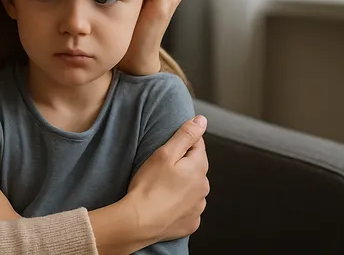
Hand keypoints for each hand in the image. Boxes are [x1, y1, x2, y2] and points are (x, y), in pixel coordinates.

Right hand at [124, 116, 209, 241]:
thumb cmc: (149, 185)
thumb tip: (202, 121)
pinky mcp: (191, 222)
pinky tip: (164, 203)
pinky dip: (179, 204)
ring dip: (182, 184)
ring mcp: (198, 207)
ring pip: (192, 188)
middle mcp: (203, 188)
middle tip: (160, 168)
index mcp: (199, 168)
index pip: (198, 145)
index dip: (183, 142)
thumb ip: (185, 135)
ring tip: (160, 187)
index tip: (167, 147)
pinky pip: (187, 207)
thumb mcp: (165, 153)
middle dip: (182, 164)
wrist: (140, 221)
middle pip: (196, 167)